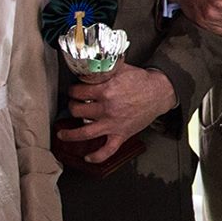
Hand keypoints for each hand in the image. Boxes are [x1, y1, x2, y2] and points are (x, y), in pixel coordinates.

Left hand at [59, 65, 177, 163]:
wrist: (159, 93)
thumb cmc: (141, 81)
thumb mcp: (120, 68)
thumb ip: (103, 67)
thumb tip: (89, 63)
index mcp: (106, 91)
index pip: (78, 92)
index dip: (73, 90)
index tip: (73, 91)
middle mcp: (107, 109)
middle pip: (77, 111)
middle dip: (72, 107)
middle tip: (73, 105)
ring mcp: (113, 124)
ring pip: (84, 133)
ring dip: (70, 134)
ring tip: (62, 134)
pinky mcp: (121, 134)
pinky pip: (107, 150)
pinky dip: (97, 156)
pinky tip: (88, 157)